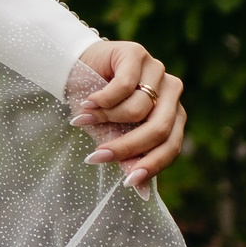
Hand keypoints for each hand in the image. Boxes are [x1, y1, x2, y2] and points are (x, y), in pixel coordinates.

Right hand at [73, 38, 185, 193]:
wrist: (73, 68)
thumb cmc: (96, 105)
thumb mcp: (110, 134)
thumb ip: (128, 158)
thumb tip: (143, 193)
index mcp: (172, 113)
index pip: (171, 146)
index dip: (151, 165)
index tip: (128, 183)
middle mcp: (172, 92)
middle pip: (158, 130)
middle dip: (126, 146)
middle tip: (98, 156)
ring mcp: (157, 70)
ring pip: (139, 110)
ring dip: (105, 118)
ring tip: (84, 117)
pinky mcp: (137, 53)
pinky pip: (123, 87)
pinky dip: (102, 100)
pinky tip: (88, 103)